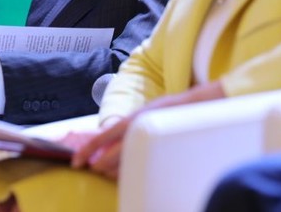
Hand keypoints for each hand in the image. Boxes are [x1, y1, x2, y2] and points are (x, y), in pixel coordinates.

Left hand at [71, 81, 226, 179]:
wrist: (204, 107)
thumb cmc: (172, 110)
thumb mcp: (147, 113)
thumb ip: (129, 126)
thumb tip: (107, 141)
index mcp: (135, 118)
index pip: (104, 136)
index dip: (88, 150)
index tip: (76, 161)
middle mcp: (141, 129)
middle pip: (113, 156)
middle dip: (101, 166)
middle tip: (95, 170)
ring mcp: (153, 140)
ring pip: (127, 165)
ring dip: (114, 172)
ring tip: (109, 172)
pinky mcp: (163, 149)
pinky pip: (142, 167)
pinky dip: (131, 172)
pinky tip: (128, 173)